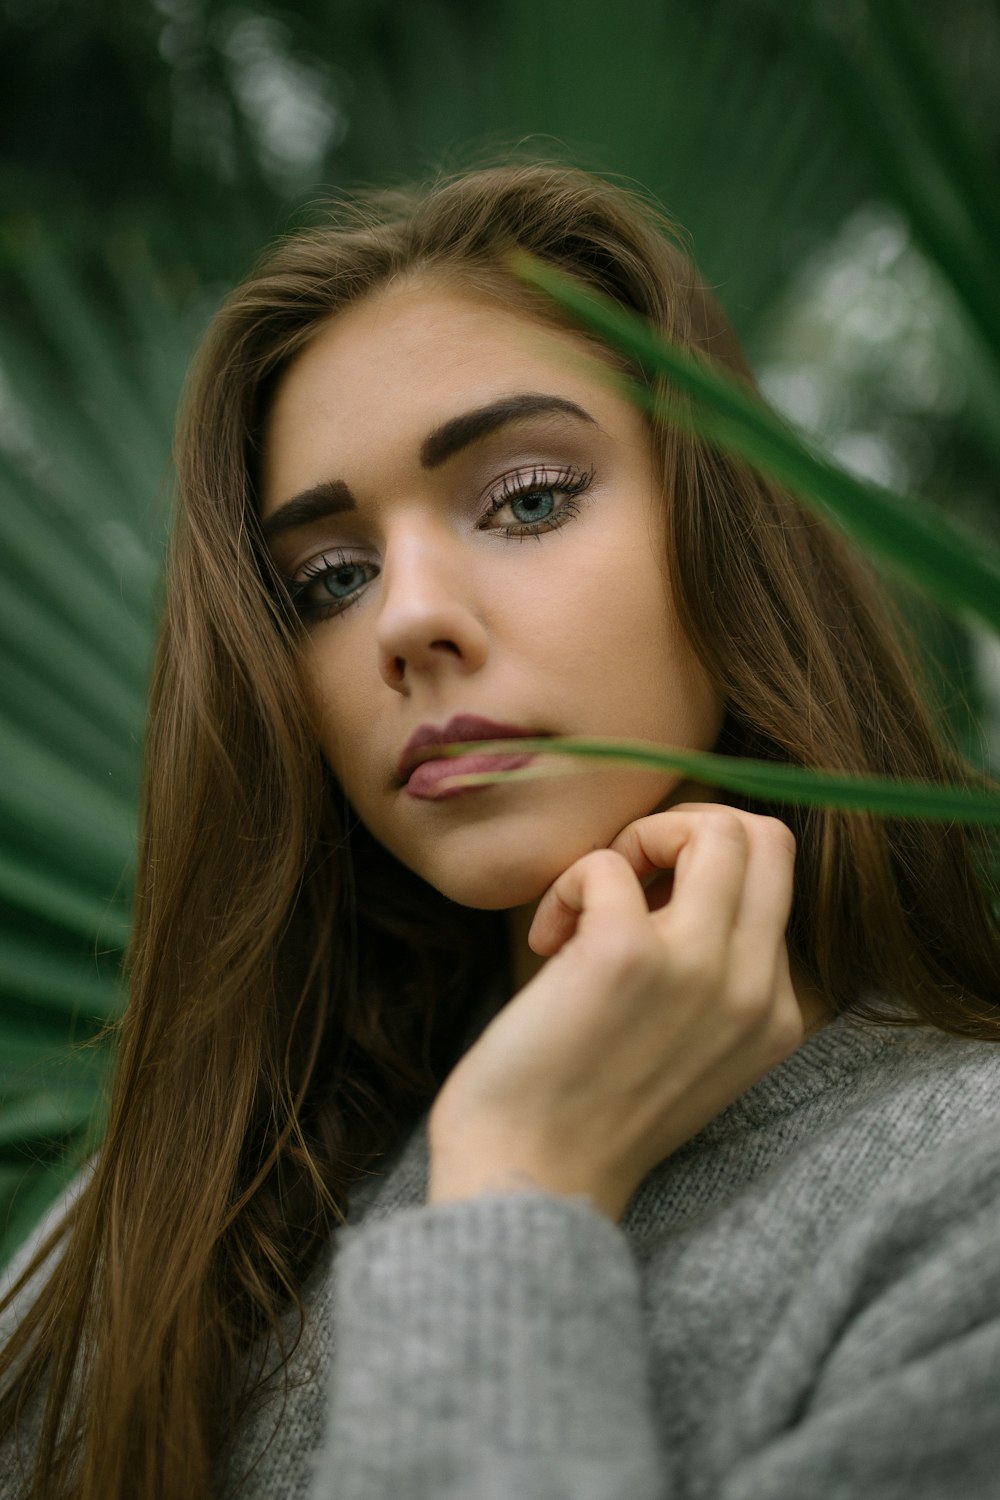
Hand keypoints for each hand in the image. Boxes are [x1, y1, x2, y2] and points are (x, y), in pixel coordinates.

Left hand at [427, 805, 805, 1220]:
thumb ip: (710, 976)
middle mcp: (752, 990)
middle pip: (766, 837)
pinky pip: (605, 862)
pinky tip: (546, 939)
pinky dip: (567, 883)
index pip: (775, 882)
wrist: (531, 1180)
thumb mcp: (689, 1049)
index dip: (700, 874)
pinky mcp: (624, 956)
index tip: (643, 917)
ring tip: (590, 901)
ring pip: (715, 828)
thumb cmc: (586, 1110)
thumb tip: (675, 874)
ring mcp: (696, 970)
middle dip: (685, 832)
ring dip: (636, 842)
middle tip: (624, 882)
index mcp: (774, 1014)